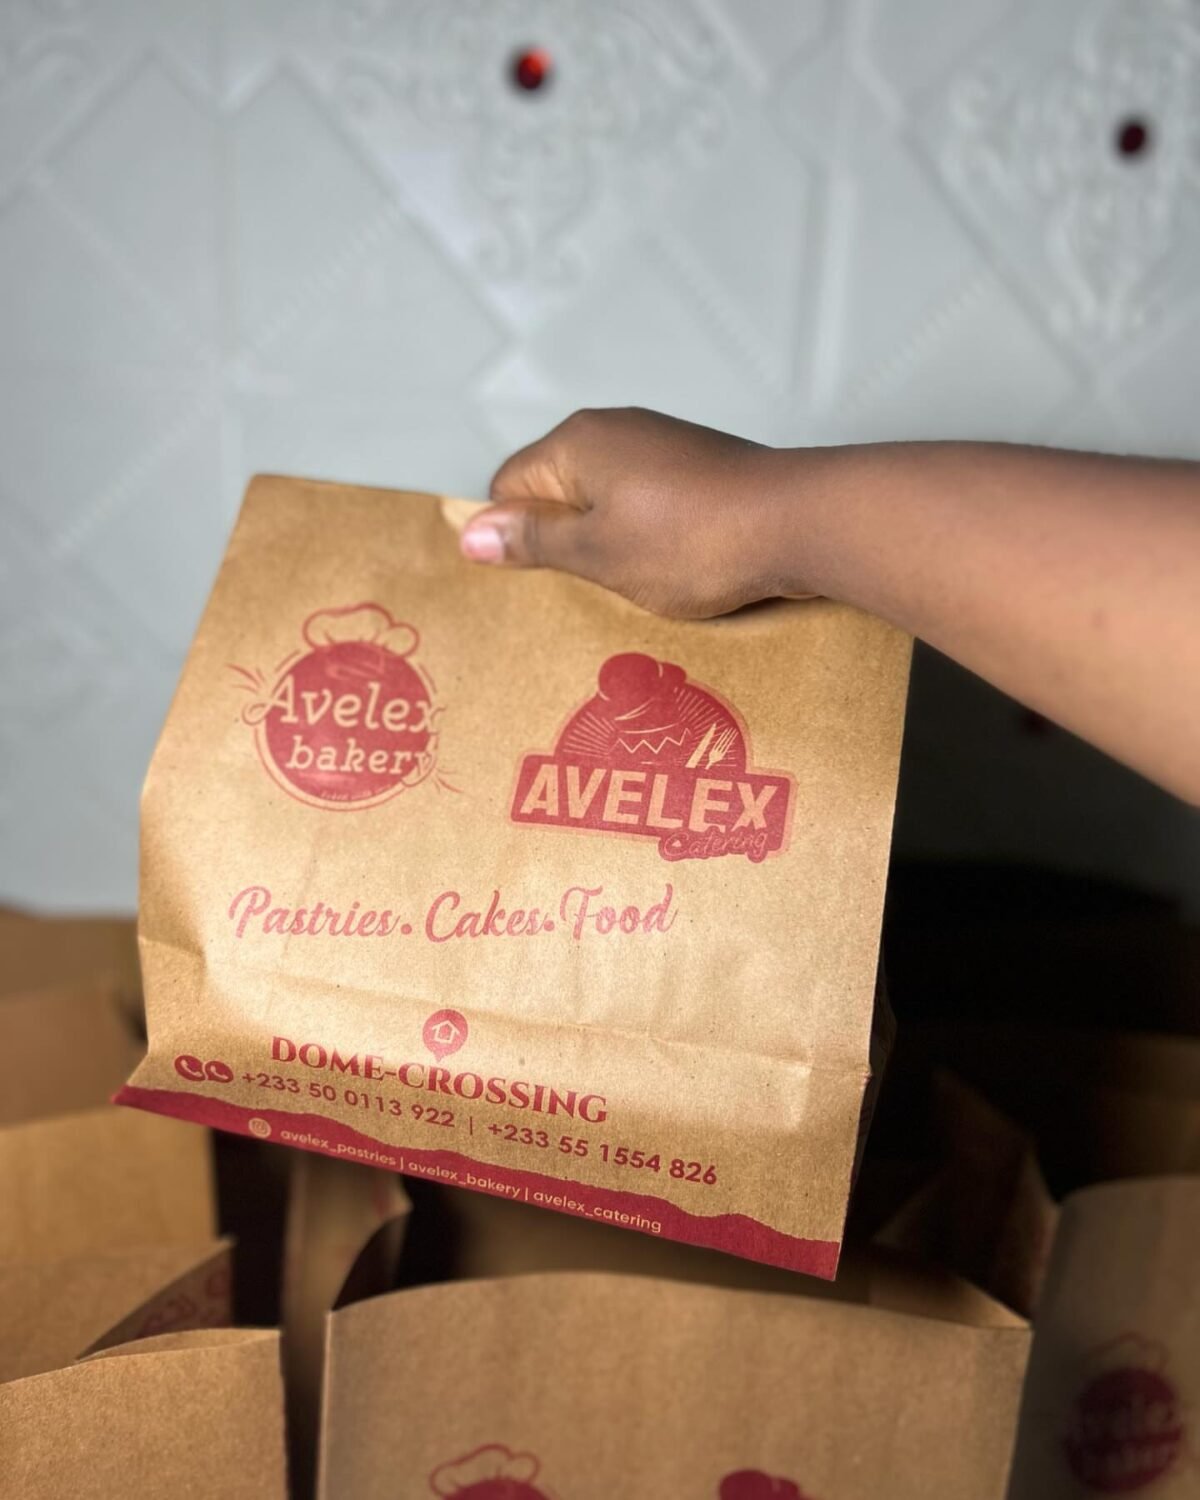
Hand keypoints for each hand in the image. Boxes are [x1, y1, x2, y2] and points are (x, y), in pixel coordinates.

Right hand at [460, 408, 815, 617]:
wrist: (796, 523)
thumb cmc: (693, 540)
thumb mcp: (597, 553)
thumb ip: (533, 541)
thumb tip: (470, 533)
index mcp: (577, 443)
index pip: (509, 486)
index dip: (516, 536)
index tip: (542, 577)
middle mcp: (615, 430)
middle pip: (558, 491)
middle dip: (565, 541)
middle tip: (589, 586)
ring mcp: (661, 445)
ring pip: (606, 501)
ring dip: (611, 544)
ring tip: (637, 582)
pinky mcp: (697, 467)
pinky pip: (649, 504)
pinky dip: (651, 537)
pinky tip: (674, 569)